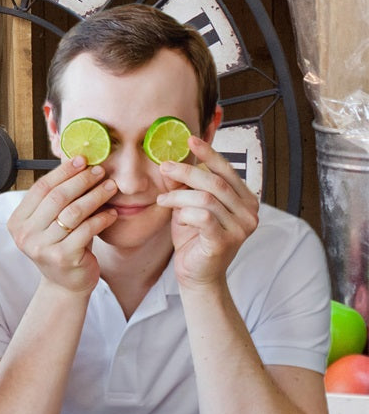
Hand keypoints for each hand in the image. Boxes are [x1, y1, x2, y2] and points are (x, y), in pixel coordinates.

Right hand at [6, 157, 118, 293]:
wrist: (66, 285)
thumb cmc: (61, 246)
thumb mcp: (51, 222)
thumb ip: (56, 198)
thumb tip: (76, 163)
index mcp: (18, 222)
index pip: (41, 188)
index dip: (62, 172)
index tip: (81, 160)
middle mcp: (26, 235)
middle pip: (57, 197)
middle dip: (81, 180)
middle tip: (99, 171)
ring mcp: (43, 248)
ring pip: (73, 212)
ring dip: (95, 196)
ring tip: (110, 187)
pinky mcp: (64, 258)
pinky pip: (87, 230)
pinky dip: (102, 218)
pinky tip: (112, 212)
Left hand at [156, 138, 258, 288]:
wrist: (197, 274)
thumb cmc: (195, 237)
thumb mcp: (189, 205)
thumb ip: (186, 185)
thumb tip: (171, 161)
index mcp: (246, 200)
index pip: (227, 170)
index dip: (208, 153)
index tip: (190, 139)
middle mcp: (249, 213)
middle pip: (215, 182)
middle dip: (186, 171)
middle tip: (164, 167)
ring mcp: (240, 229)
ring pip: (206, 198)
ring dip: (179, 196)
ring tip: (163, 200)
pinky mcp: (225, 242)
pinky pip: (202, 217)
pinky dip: (185, 213)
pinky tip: (177, 218)